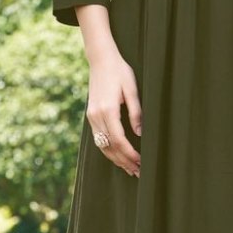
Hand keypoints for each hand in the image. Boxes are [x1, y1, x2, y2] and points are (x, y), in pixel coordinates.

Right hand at [86, 47, 141, 176]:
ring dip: (115, 159)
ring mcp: (91, 116)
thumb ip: (136, 112)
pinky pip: (98, 138)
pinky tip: (117, 156)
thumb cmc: (120, 71)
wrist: (101, 59)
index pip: (118, 140)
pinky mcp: (91, 115)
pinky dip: (108, 150)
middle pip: (109, 146)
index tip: (141, 162)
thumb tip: (140, 134)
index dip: (129, 154)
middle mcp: (96, 115)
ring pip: (102, 145)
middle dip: (124, 161)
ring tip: (129, 169)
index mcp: (108, 109)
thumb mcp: (132, 89)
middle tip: (138, 172)